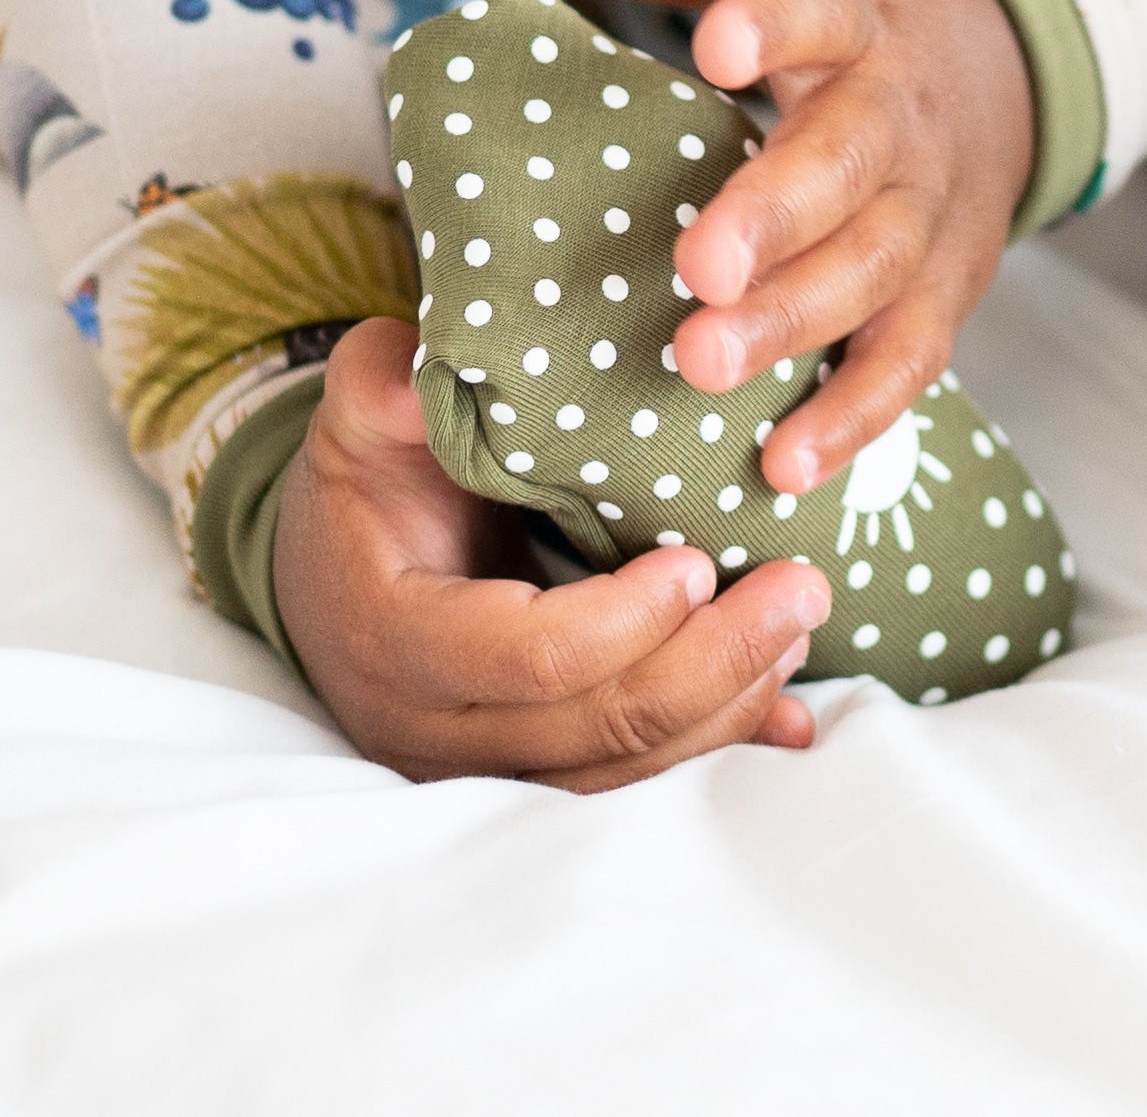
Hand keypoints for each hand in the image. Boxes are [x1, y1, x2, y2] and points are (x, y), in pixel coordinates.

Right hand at [273, 319, 832, 791]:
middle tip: (803, 592)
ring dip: (728, 704)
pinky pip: (632, 778)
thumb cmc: (365, 485)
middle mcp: (437, 728)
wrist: (335, 573)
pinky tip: (790, 718)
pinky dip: (716, 744)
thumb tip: (412, 376)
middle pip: (598, 725)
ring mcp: (484, 766)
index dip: (625, 622)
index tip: (696, 562)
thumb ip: (377, 387)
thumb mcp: (360, 418)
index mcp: (396, 639)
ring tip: (800, 629)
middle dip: (716, 664)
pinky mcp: (531, 770)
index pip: (528, 658)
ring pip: (625, 767)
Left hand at [507, 0, 1034, 495]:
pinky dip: (859, 414)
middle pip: (851, 162)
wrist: (1003, 62)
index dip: (777, 25)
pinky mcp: (947, 288)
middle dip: (779, 215)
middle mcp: (901, 112)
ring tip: (707, 367)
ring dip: (800, 322)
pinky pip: (913, 357)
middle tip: (699, 269)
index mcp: (851, 10)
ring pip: (879, 268)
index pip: (819, 7)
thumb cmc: (852, 8)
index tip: (717, 46)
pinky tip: (788, 465)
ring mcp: (933, 209)